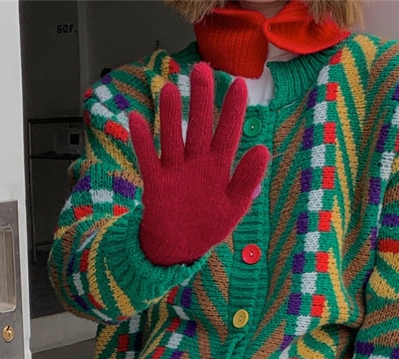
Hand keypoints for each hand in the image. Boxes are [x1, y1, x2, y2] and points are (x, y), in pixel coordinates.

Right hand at [129, 62, 269, 266]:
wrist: (179, 248)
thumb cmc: (208, 226)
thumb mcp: (234, 207)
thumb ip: (247, 181)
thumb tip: (262, 150)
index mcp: (218, 168)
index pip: (228, 134)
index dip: (233, 110)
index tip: (238, 84)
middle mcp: (196, 163)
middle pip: (199, 127)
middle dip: (201, 100)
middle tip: (201, 70)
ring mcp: (175, 171)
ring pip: (172, 138)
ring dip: (170, 116)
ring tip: (169, 89)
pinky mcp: (155, 183)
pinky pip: (147, 160)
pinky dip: (142, 142)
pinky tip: (136, 120)